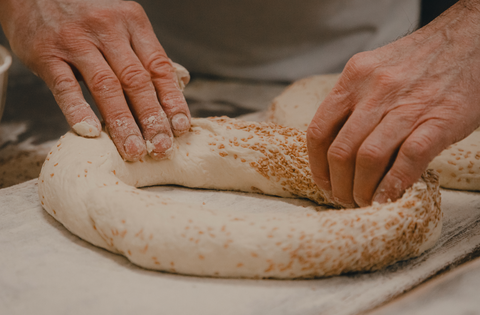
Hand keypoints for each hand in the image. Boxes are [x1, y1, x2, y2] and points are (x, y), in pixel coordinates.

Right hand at [0, 0, 190, 160]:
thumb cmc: (83, 12)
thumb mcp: (120, 22)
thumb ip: (143, 52)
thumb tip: (175, 85)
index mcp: (133, 22)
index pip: (159, 68)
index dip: (172, 101)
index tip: (181, 128)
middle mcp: (108, 30)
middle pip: (137, 81)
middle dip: (152, 119)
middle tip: (161, 147)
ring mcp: (76, 40)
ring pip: (106, 87)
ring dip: (122, 123)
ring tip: (133, 150)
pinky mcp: (47, 52)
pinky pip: (65, 86)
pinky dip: (78, 110)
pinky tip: (90, 132)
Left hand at [307, 1, 479, 206]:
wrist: (470, 40)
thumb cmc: (419, 62)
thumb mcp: (375, 70)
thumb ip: (354, 102)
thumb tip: (336, 148)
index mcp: (355, 76)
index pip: (318, 129)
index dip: (317, 165)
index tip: (323, 181)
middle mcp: (376, 89)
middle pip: (341, 150)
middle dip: (338, 184)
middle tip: (344, 198)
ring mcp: (408, 105)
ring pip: (368, 158)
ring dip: (361, 190)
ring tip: (363, 201)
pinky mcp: (440, 120)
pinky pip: (407, 160)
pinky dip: (392, 185)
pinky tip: (386, 197)